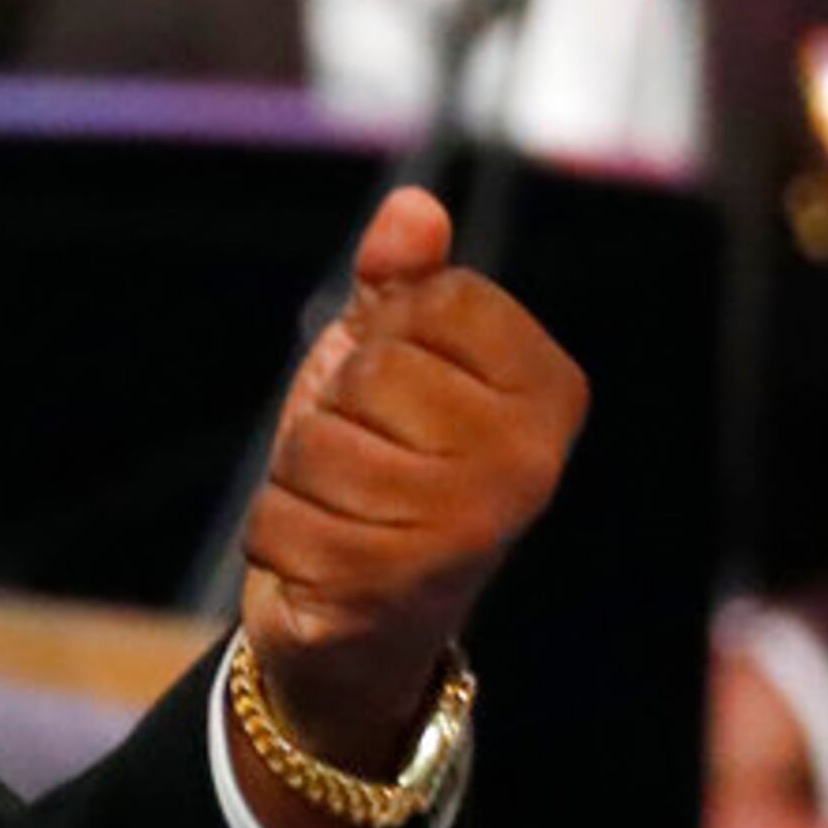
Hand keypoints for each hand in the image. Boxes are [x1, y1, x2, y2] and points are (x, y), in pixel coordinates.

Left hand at [239, 188, 586, 800]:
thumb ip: (400, 284)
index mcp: (549, 390)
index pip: (431, 297)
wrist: (364, 618)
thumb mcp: (389, 361)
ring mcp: (472, 527)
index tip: (403, 393)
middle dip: (335, 412)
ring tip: (345, 511)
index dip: (382, 334)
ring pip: (318, 444)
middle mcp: (532, 461)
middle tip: (366, 461)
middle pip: (369, 369)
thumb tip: (411, 208)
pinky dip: (277, 534)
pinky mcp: (399, 585)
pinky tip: (322, 559)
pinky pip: (282, 516)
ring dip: (302, 479)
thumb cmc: (383, 467)